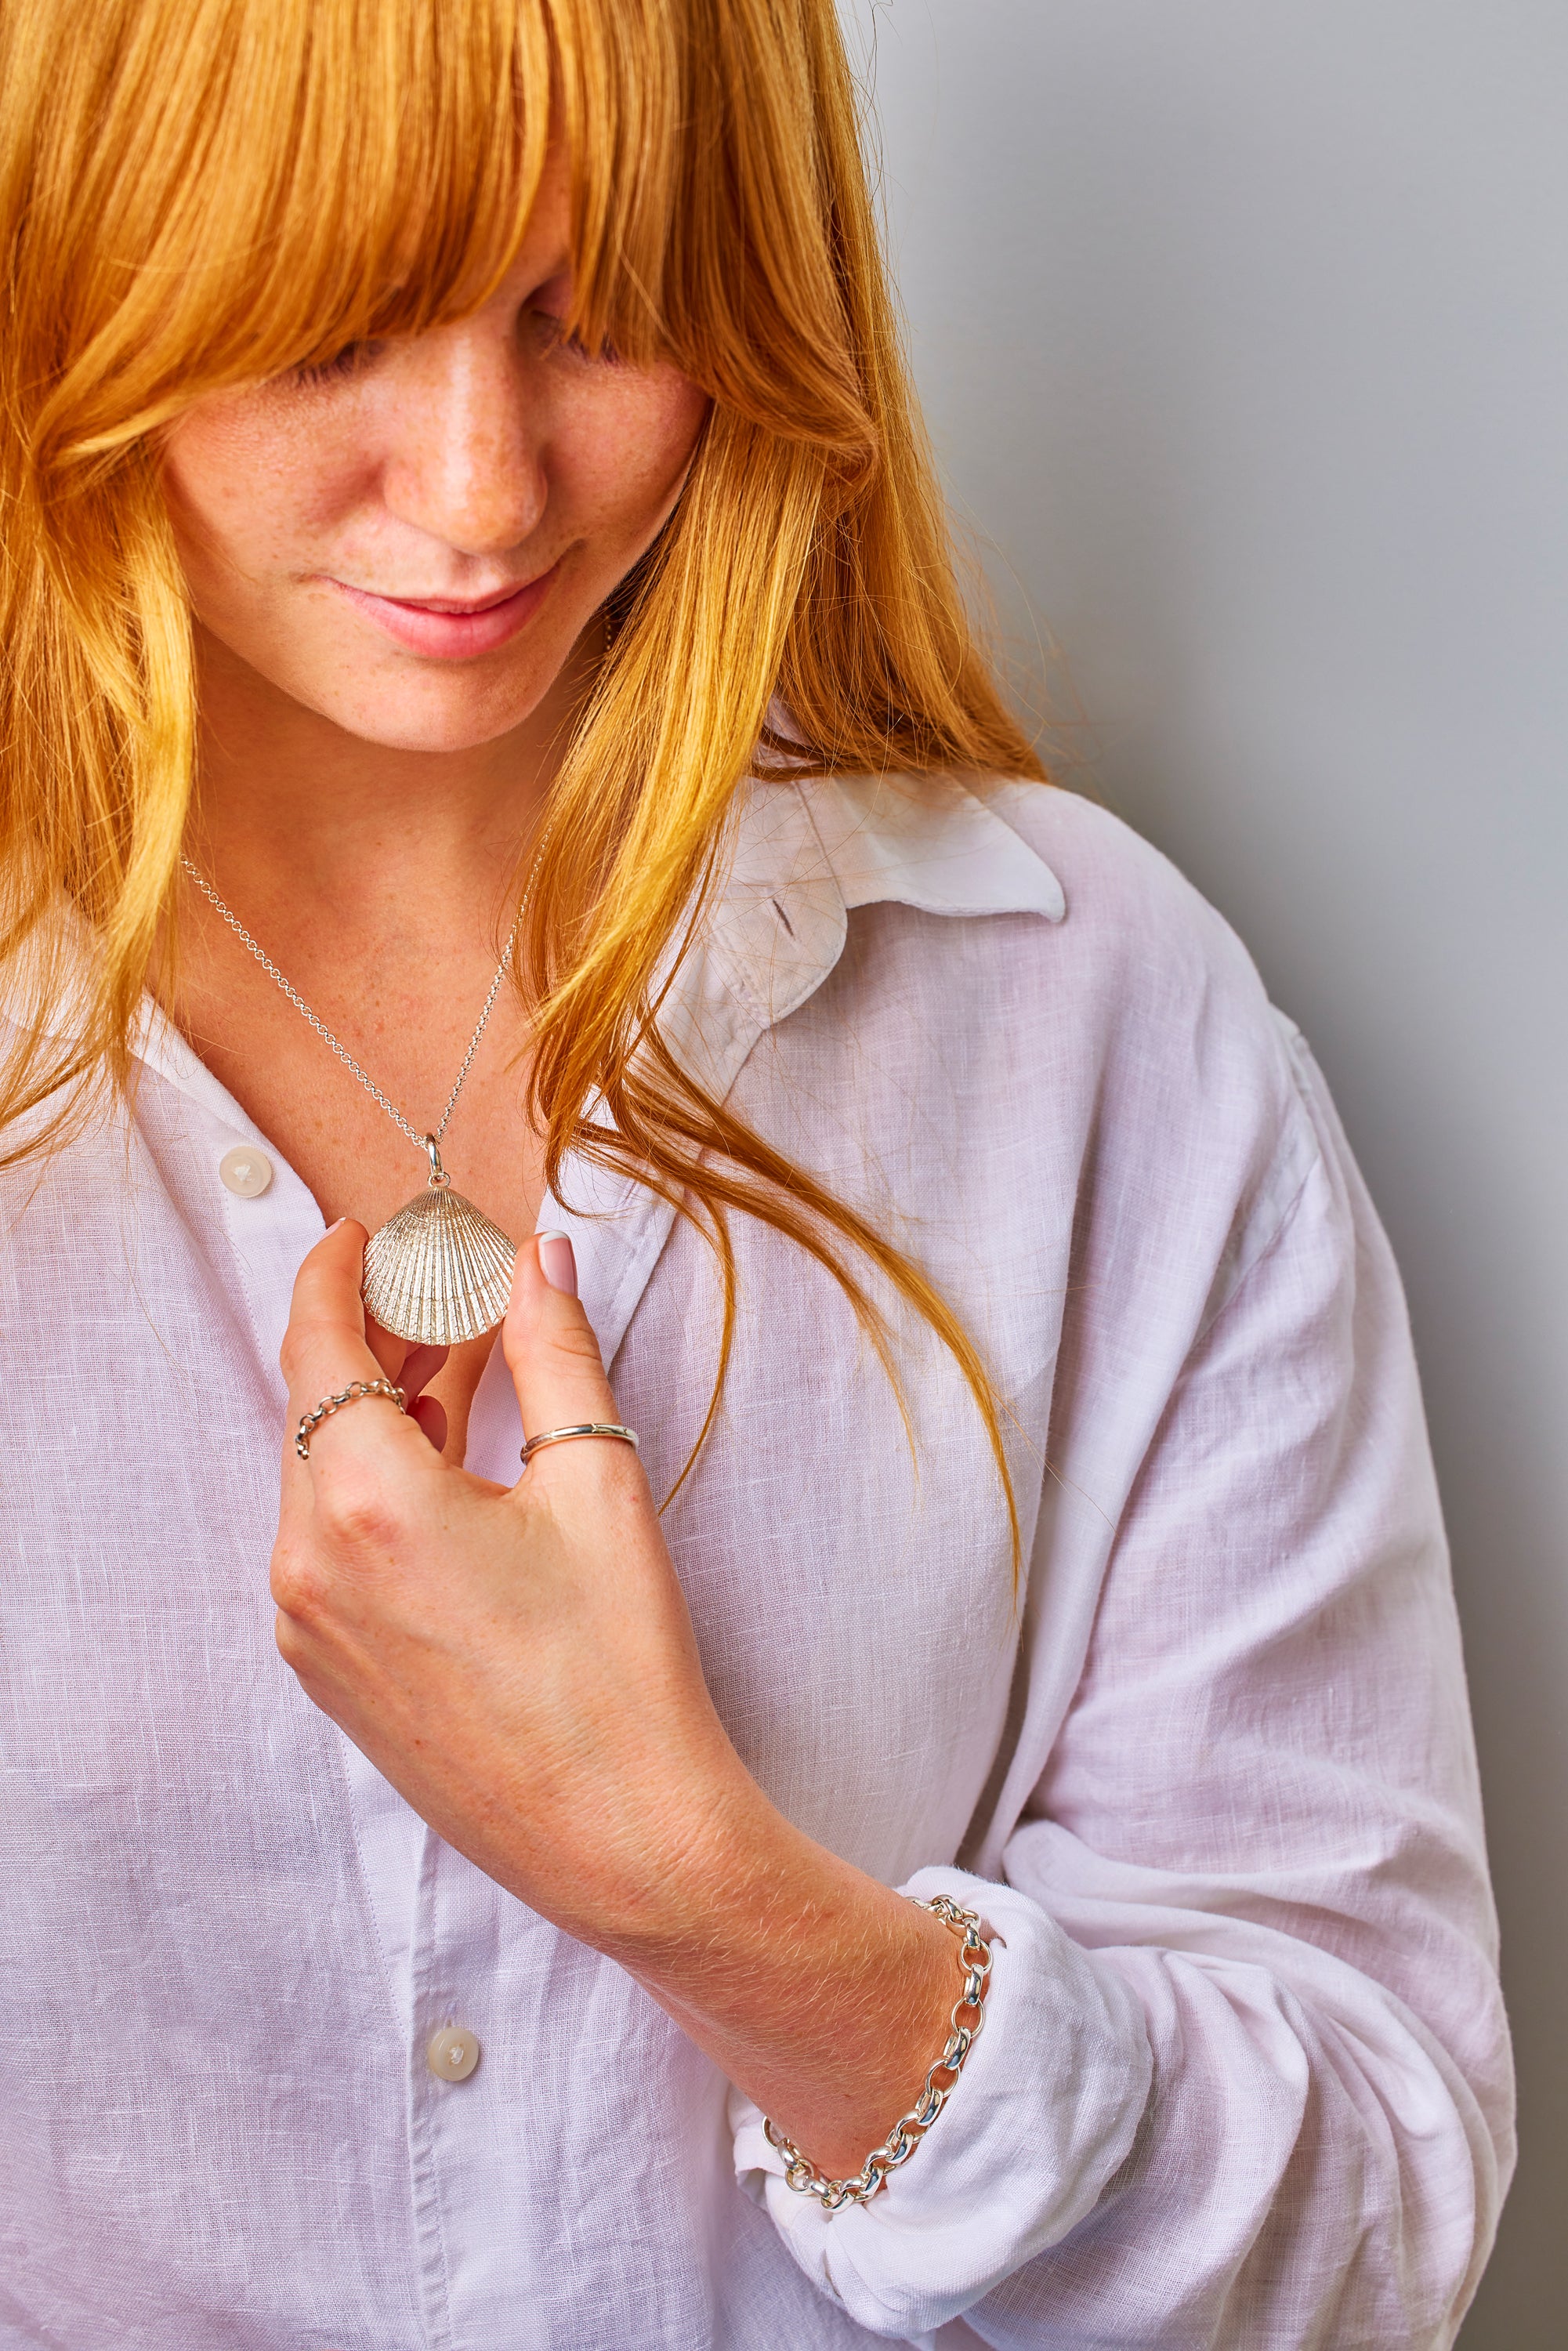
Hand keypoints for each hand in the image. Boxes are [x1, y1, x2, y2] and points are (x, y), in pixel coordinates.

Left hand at [273, 1220, 960, 2175]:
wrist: (626, 1839)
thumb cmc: (622, 1671)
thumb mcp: (597, 1483)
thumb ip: (553, 1352)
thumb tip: (538, 1261)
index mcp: (369, 1505)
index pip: (317, 1347)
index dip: (335, 1274)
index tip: (362, 1234)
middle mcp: (311, 1567)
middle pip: (315, 1411)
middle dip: (373, 1340)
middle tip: (441, 1292)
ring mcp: (311, 1631)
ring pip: (322, 1481)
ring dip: (381, 1416)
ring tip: (462, 1374)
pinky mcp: (332, 1674)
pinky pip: (331, 1548)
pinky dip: (377, 1489)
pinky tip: (453, 1471)